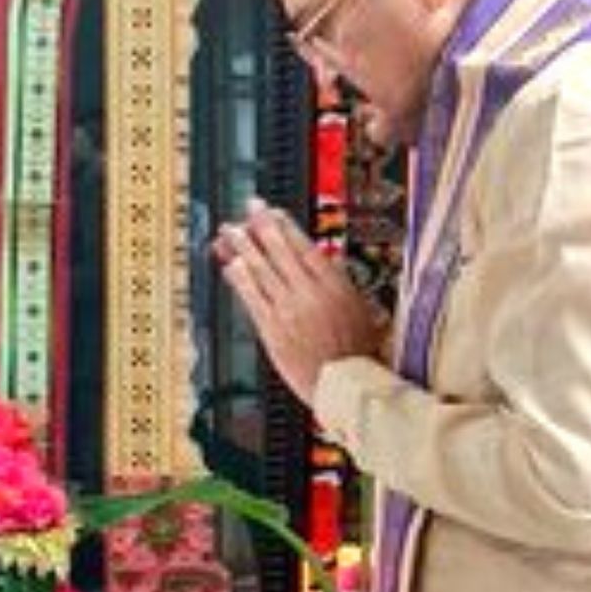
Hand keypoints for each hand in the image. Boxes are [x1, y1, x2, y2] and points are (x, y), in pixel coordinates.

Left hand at [213, 198, 385, 405]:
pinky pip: (251, 297)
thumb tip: (326, 260)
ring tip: (229, 230)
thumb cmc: (358, 352)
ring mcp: (287, 310)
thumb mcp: (361, 308)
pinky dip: (240, 278)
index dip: (285, 225)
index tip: (273, 211)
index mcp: (333, 285)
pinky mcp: (271, 328)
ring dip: (243, 246)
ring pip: (260, 270)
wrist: (345, 384)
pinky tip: (231, 265)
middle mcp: (308, 293)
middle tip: (249, 208)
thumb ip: (340, 282)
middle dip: (261, 225)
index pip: (304, 246)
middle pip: (279, 250)